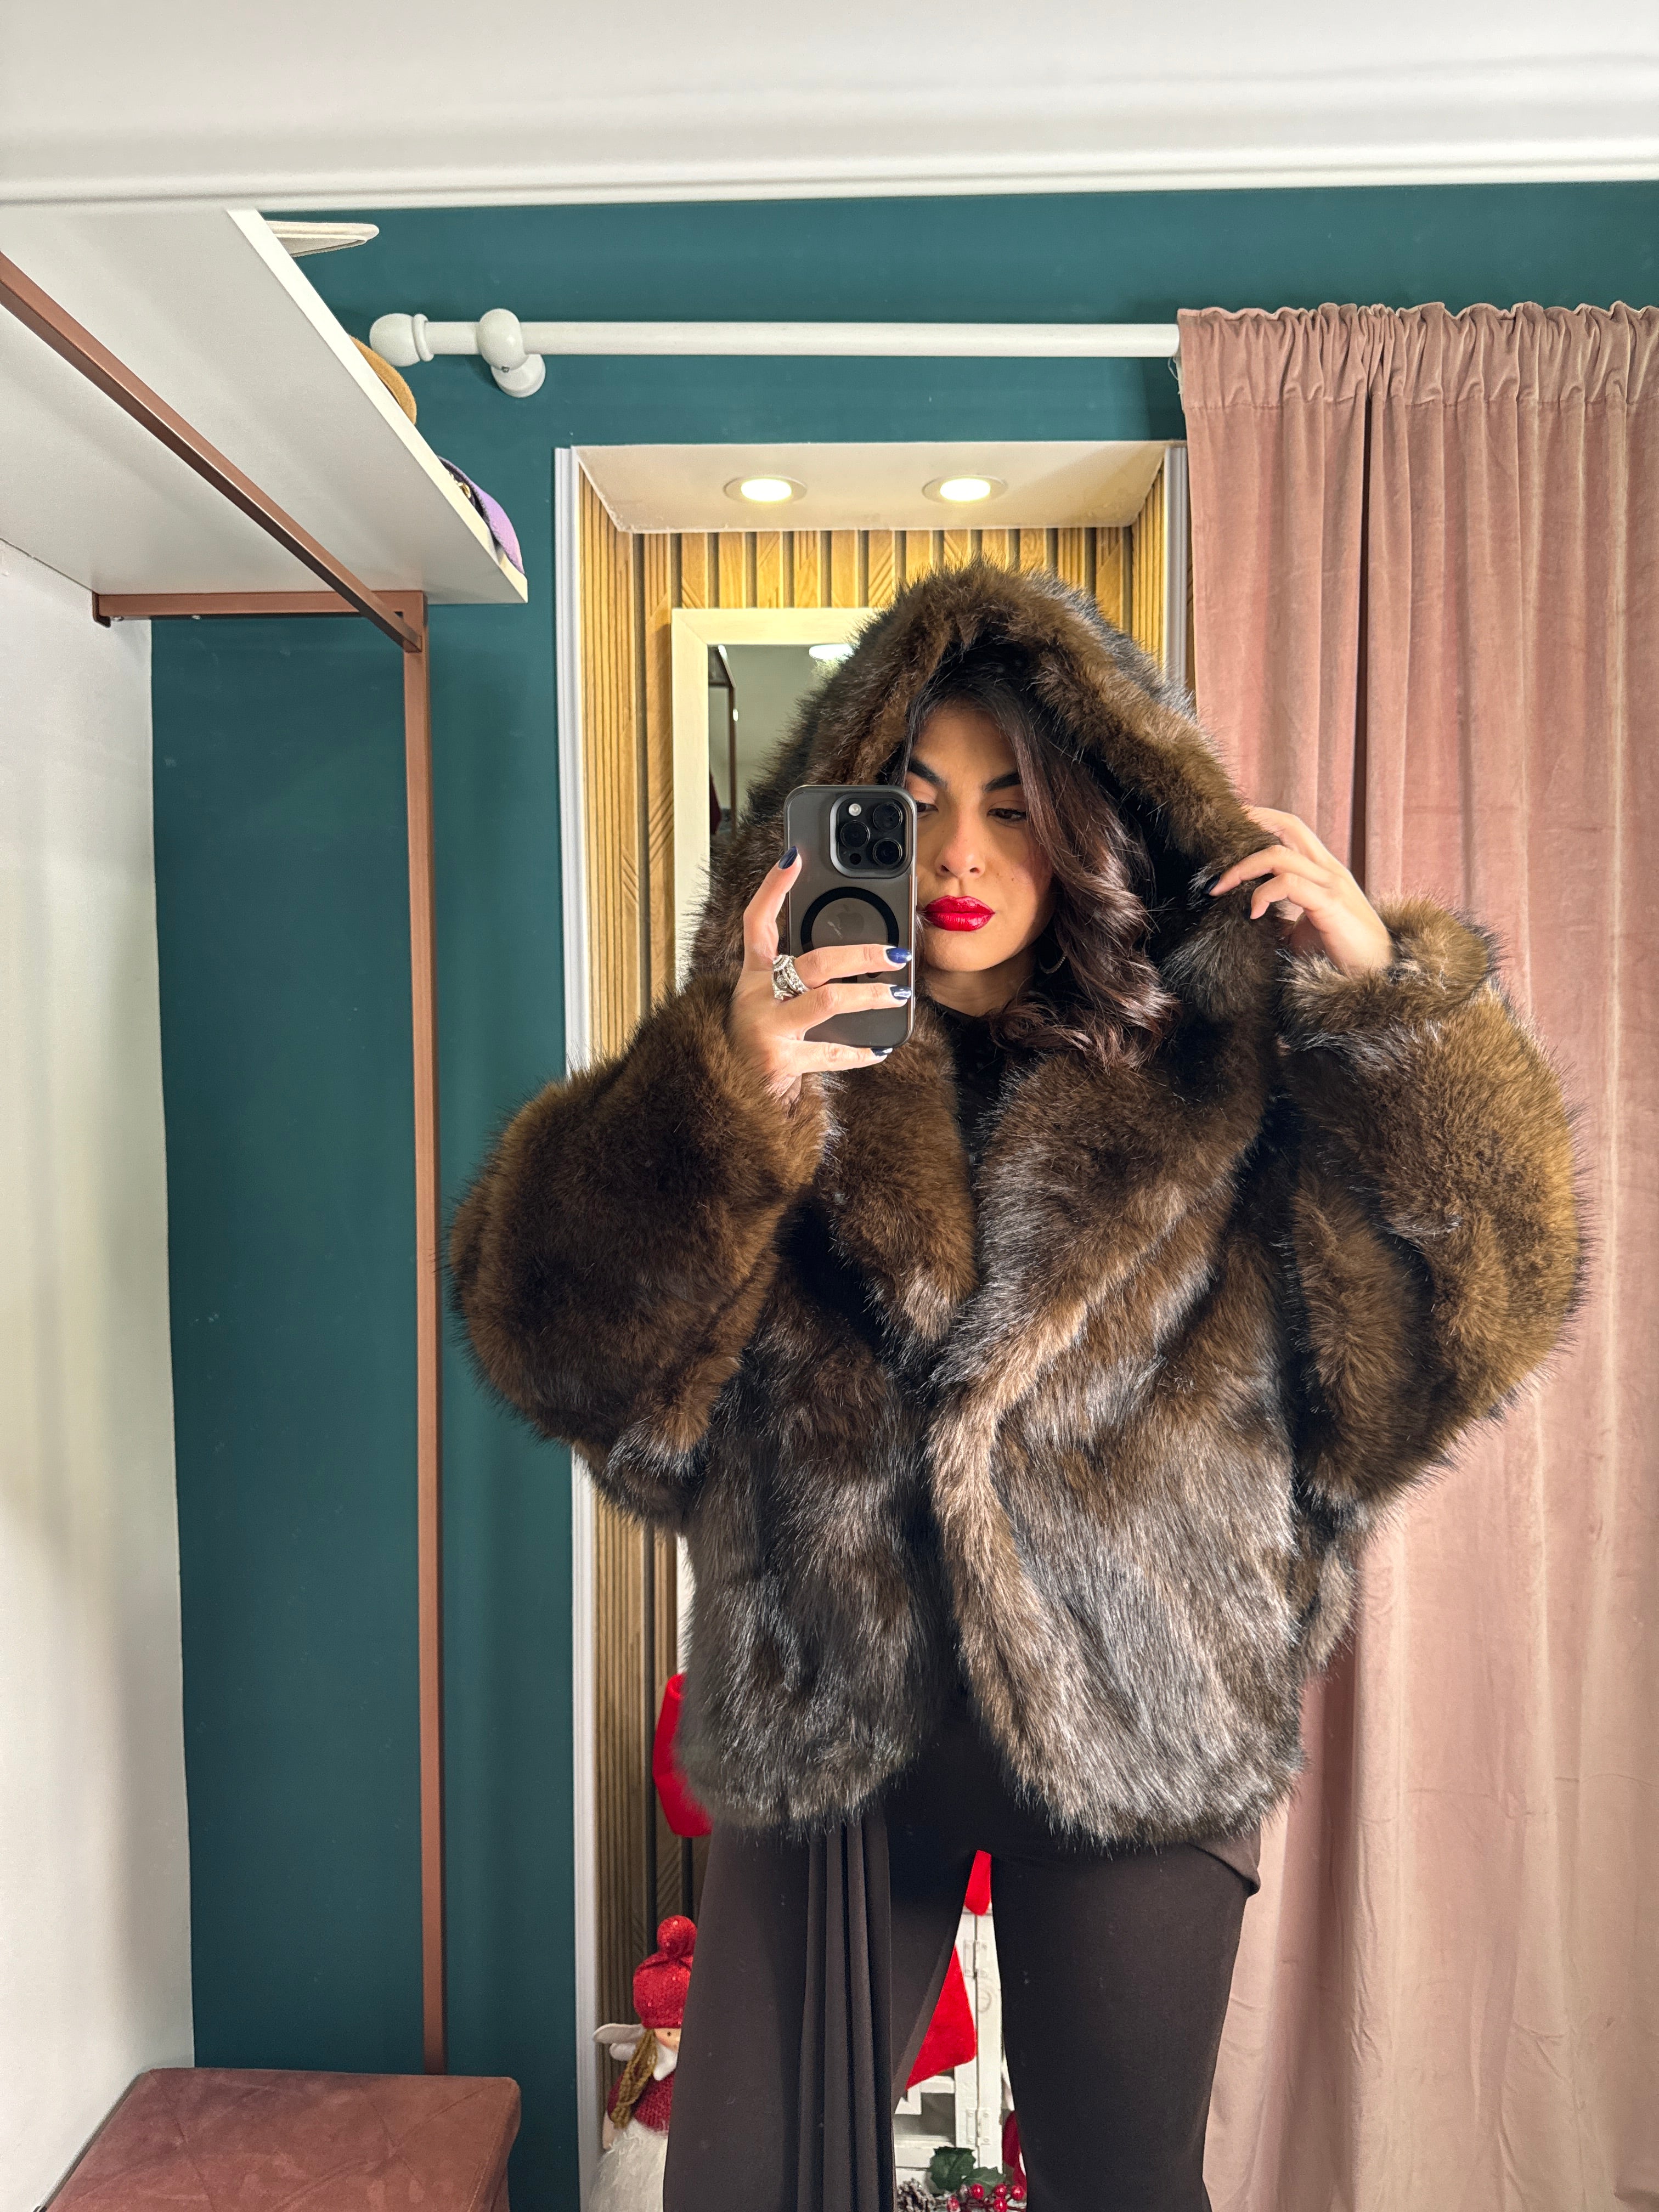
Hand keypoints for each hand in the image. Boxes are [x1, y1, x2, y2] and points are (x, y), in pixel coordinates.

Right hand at [728, 849, 910, 1105]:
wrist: (730, 1094)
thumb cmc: (757, 1041)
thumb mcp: (770, 1001)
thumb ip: (801, 979)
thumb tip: (856, 957)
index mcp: (753, 976)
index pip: (757, 921)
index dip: (773, 887)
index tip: (794, 856)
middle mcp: (757, 996)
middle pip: (815, 962)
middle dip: (861, 954)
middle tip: (896, 954)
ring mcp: (767, 1027)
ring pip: (828, 1001)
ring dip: (869, 996)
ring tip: (897, 993)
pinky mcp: (779, 1060)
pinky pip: (830, 1052)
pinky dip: (858, 1052)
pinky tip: (879, 1049)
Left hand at [1209, 806, 1393, 976]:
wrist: (1376, 979)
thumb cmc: (1341, 957)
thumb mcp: (1303, 931)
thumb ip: (1281, 918)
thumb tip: (1246, 918)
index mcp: (1323, 872)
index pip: (1291, 830)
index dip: (1260, 821)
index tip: (1227, 833)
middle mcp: (1329, 871)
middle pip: (1288, 826)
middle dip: (1249, 825)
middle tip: (1213, 844)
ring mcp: (1332, 885)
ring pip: (1279, 855)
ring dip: (1241, 868)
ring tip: (1219, 888)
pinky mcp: (1331, 905)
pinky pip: (1289, 884)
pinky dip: (1263, 894)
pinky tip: (1253, 913)